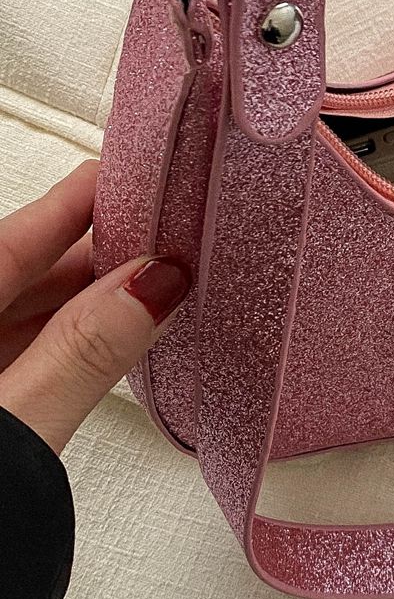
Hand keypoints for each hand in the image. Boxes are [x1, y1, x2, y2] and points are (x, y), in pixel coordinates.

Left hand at [0, 162, 189, 453]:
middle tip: (173, 242)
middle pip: (25, 271)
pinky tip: (107, 347)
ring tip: (157, 294)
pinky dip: (63, 349)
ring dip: (86, 309)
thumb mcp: (14, 423)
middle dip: (100, 259)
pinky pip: (17, 358)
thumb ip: (81, 354)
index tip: (144, 174)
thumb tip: (153, 285)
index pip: (19, 233)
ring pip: (23, 317)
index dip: (85, 200)